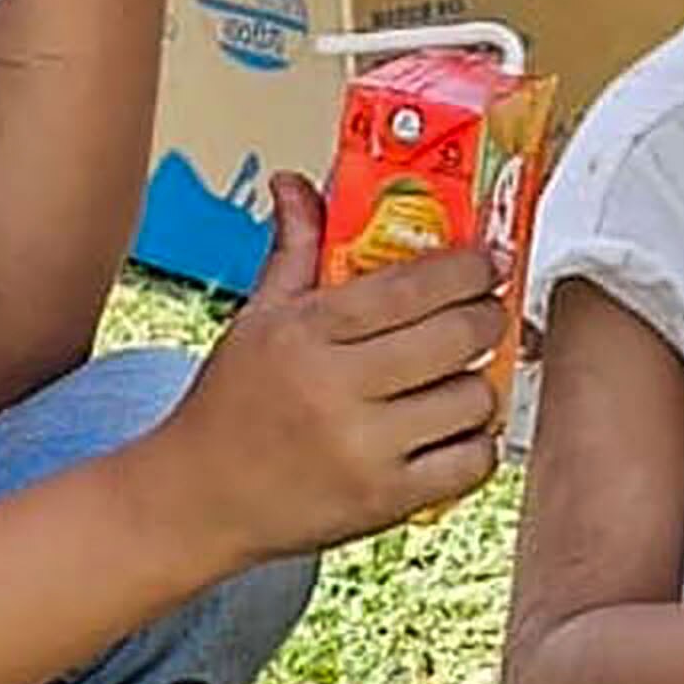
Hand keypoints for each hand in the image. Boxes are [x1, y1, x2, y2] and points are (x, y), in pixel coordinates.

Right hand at [149, 179, 508, 564]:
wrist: (196, 500)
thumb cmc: (230, 405)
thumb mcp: (257, 318)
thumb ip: (294, 249)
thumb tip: (295, 182)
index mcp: (307, 333)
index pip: (413, 285)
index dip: (467, 267)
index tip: (487, 262)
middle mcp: (337, 389)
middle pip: (456, 336)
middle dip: (487, 316)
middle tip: (485, 312)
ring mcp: (364, 449)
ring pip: (473, 398)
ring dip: (481, 383)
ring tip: (459, 376)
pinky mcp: (385, 501)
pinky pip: (472, 461)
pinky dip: (477, 443)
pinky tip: (453, 429)